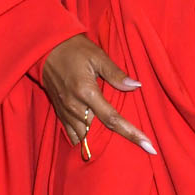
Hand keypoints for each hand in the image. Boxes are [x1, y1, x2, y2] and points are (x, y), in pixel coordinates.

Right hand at [40, 34, 156, 155]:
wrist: (46, 48)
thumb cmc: (74, 49)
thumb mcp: (98, 57)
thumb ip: (116, 74)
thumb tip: (136, 86)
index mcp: (86, 92)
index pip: (112, 119)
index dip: (131, 134)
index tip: (149, 146)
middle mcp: (75, 106)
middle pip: (98, 133)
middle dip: (116, 142)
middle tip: (139, 146)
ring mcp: (65, 111)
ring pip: (84, 137)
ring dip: (99, 142)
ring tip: (118, 145)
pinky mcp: (59, 112)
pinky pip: (71, 134)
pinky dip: (83, 139)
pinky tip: (94, 140)